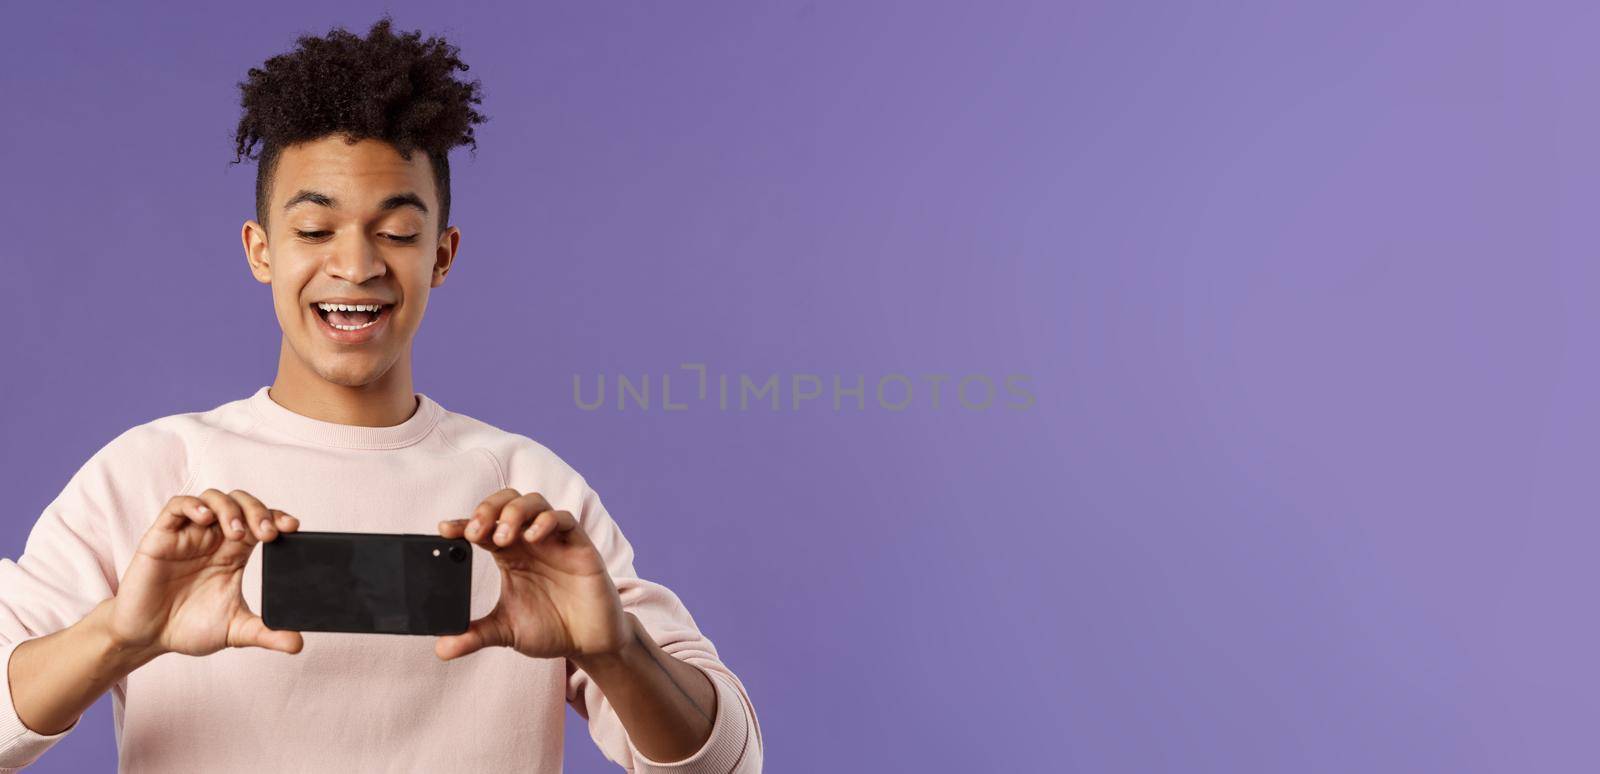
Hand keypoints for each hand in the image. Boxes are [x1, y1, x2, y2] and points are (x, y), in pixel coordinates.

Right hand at [107, 488, 303, 660]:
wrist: (147, 638)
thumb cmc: (188, 628)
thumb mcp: (235, 631)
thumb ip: (266, 634)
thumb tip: (298, 644)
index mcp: (235, 553)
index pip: (261, 522)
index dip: (277, 518)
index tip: (292, 528)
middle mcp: (214, 538)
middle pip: (242, 504)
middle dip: (259, 511)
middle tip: (267, 533)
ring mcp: (189, 535)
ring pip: (214, 498)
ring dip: (230, 509)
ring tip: (237, 532)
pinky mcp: (162, 537)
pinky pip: (177, 506)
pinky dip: (193, 506)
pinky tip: (205, 519)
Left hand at [434, 488, 628, 661]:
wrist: (588, 643)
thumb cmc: (551, 629)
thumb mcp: (506, 632)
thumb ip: (475, 635)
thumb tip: (442, 648)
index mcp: (510, 555)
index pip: (483, 528)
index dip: (463, 523)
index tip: (444, 531)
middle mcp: (531, 542)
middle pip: (507, 503)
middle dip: (488, 509)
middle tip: (473, 532)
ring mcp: (555, 541)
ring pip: (534, 503)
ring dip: (513, 513)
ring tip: (501, 537)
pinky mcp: (579, 547)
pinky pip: (565, 519)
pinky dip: (546, 522)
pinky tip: (532, 538)